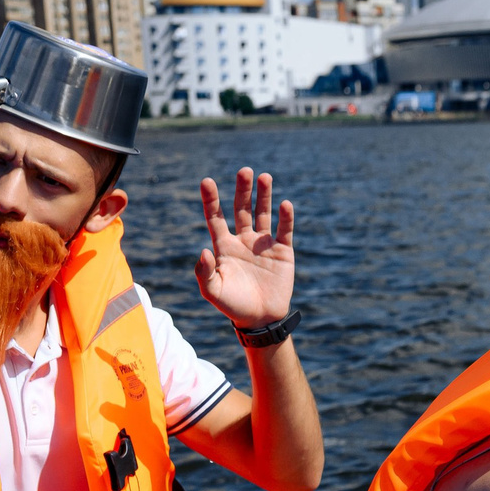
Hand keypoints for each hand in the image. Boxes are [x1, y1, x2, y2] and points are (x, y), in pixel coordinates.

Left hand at [194, 169, 295, 328]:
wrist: (261, 319)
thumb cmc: (233, 306)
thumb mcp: (213, 291)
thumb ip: (205, 272)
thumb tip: (204, 250)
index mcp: (225, 246)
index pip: (216, 217)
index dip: (211, 200)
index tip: (206, 181)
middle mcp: (244, 240)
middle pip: (242, 208)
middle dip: (242, 190)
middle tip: (244, 171)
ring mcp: (263, 244)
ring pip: (263, 214)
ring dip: (264, 196)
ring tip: (264, 177)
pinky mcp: (283, 251)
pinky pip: (284, 230)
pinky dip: (286, 217)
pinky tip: (285, 204)